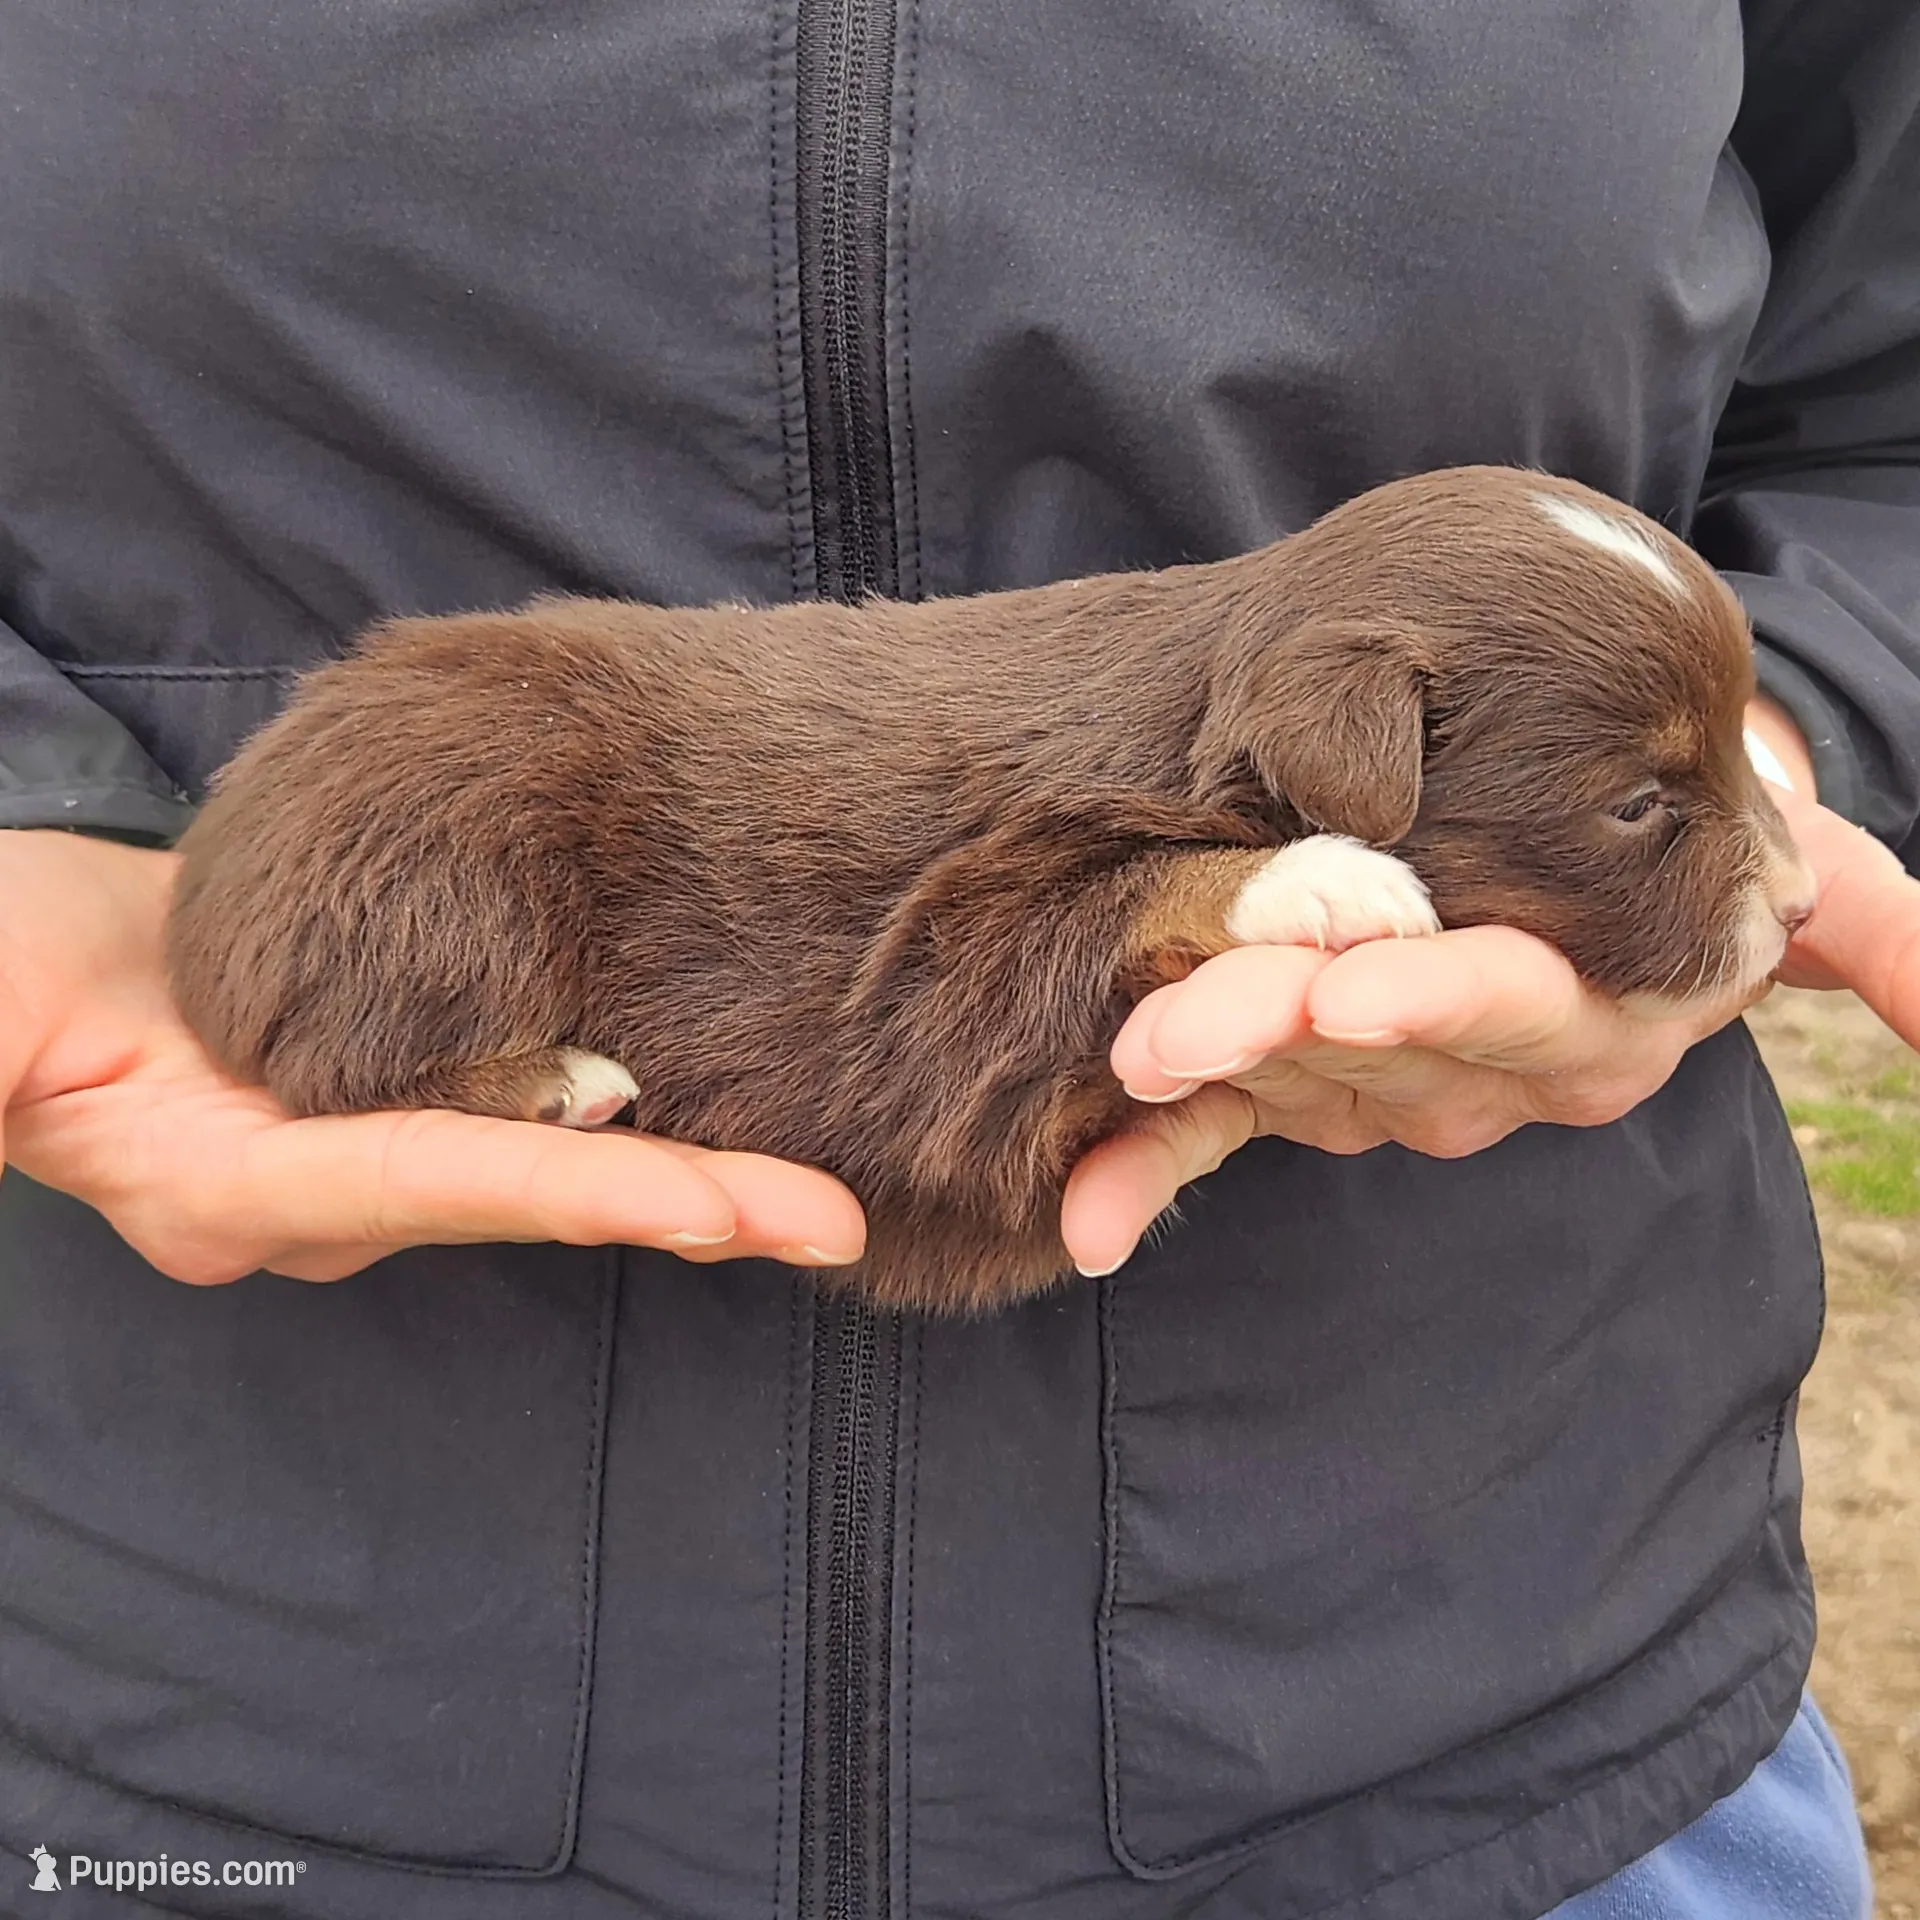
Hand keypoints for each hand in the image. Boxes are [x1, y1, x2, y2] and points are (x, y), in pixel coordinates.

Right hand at [0, 832, 865, 1282]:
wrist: (24, 964)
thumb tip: (7, 1070)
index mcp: (242, 1185)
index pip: (433, 1180)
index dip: (571, 1193)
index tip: (708, 1213)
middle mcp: (332, 1192)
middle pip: (533, 1192)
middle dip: (684, 1212)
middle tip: (834, 1222)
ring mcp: (374, 1153)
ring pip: (554, 1161)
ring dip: (688, 1173)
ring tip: (826, 1187)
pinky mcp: (403, 1096)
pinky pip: (533, 1109)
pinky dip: (631, 1117)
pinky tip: (730, 1106)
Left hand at [1060, 699, 1919, 1278]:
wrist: (1589, 851)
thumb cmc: (1686, 845)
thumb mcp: (1802, 875)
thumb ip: (1865, 927)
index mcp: (1577, 1005)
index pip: (1512, 1006)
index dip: (1439, 1004)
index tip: (1359, 995)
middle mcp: (1473, 1055)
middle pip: (1374, 1047)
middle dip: (1278, 1034)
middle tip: (1185, 1027)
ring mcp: (1370, 1072)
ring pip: (1285, 1075)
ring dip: (1202, 1082)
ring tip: (1130, 1063)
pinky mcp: (1283, 1070)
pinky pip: (1215, 1125)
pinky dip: (1148, 1165)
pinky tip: (1086, 1220)